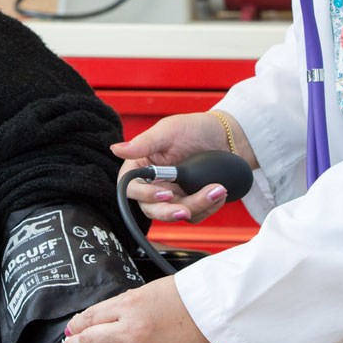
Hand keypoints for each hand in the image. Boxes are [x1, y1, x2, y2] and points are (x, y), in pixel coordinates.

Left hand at [61, 276, 212, 342]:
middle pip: (90, 340)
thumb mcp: (149, 290)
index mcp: (130, 303)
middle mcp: (131, 327)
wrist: (213, 309)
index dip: (77, 324)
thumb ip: (125, 304)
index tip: (71, 328)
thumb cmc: (185, 294)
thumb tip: (103, 316)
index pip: (91, 316)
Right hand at [114, 111, 253, 222]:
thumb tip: (116, 148)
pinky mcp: (191, 202)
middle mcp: (155, 184)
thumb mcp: (169, 131)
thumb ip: (144, 143)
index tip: (165, 192)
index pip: (131, 188)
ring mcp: (174, 195)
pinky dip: (209, 207)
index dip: (145, 195)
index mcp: (142, 167)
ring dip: (197, 206)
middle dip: (171, 211)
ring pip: (176, 213)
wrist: (226, 136)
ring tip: (217, 189)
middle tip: (187, 208)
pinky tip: (219, 192)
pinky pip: (195, 215)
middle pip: (153, 209)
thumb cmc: (194, 128)